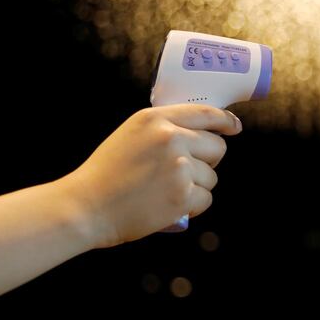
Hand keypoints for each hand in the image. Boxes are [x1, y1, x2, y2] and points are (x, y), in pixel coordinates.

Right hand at [59, 104, 241, 247]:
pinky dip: (192, 206)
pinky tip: (171, 206)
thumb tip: (200, 133)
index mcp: (156, 119)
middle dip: (206, 161)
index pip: (205, 113)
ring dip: (196, 187)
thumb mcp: (131, 135)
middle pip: (217, 147)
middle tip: (183, 173)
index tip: (234, 127)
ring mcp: (179, 166)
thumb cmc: (105, 174)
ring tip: (166, 191)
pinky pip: (206, 199)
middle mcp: (171, 138)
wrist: (85, 206)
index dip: (225, 121)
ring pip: (211, 176)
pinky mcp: (182, 194)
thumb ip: (162, 129)